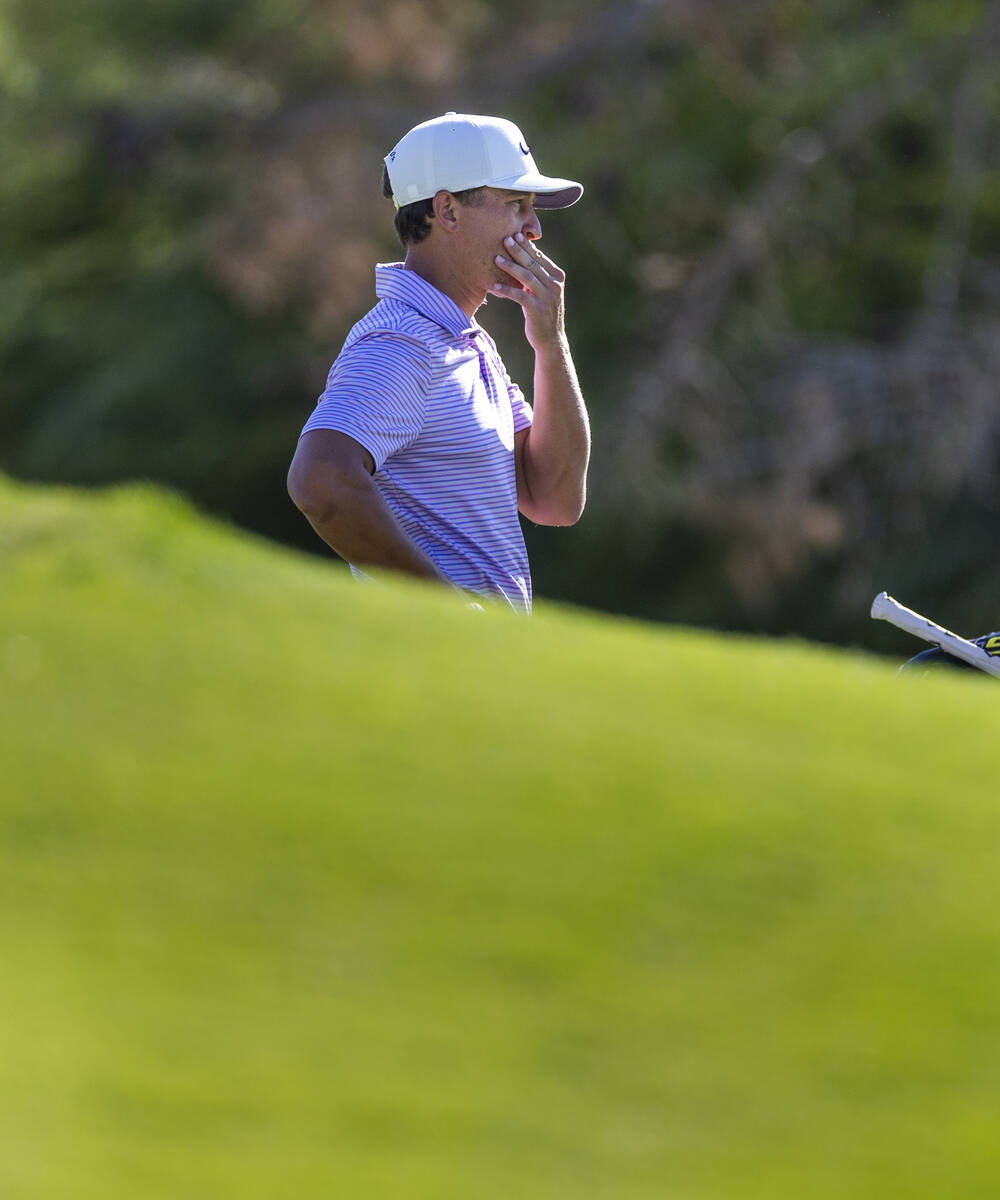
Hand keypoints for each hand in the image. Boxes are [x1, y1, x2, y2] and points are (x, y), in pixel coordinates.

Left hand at [492, 233, 566, 352]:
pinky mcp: (537, 309)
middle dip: (518, 250)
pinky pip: (519, 296)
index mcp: (557, 277)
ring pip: (526, 277)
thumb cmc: (543, 313)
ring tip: (496, 258)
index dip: (528, 246)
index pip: (540, 258)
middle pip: (533, 264)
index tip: (516, 234)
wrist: (550, 339)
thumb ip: (537, 276)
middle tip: (505, 239)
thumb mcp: (543, 292)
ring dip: (510, 267)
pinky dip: (507, 290)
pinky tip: (495, 285)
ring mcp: (547, 297)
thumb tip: (524, 257)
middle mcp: (554, 285)